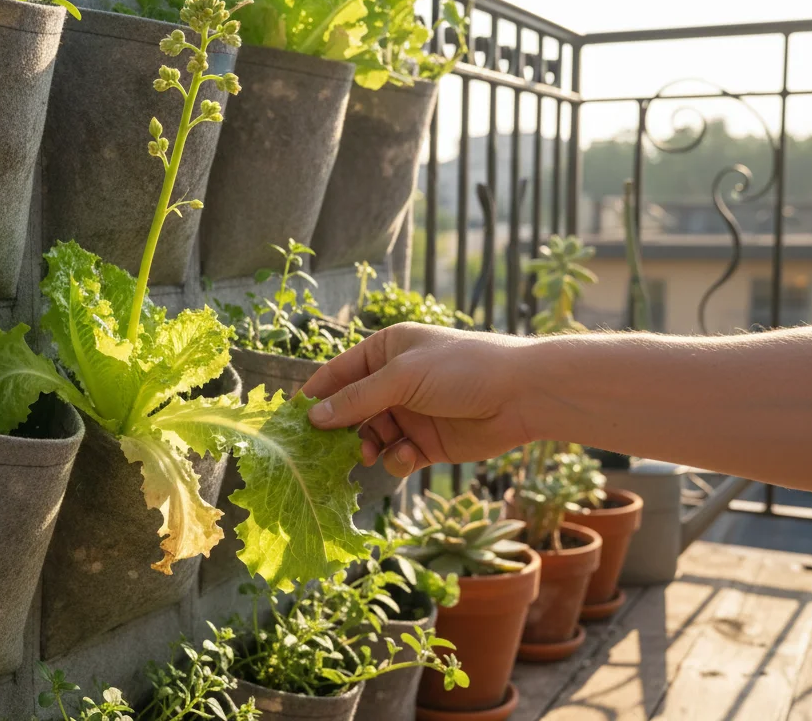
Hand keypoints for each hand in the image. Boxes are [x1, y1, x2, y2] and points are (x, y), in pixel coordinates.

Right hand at [301, 323, 532, 476]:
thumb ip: (356, 399)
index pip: (337, 374)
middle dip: (338, 430)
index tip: (290, 421)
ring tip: (368, 455)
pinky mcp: (427, 442)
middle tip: (322, 452)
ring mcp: (410, 413)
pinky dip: (396, 460)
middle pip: (350, 410)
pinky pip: (397, 456)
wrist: (521, 394)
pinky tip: (407, 457)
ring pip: (371, 437)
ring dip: (366, 448)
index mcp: (384, 351)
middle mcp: (394, 381)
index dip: (314, 396)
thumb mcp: (402, 377)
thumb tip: (313, 417)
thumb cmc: (462, 368)